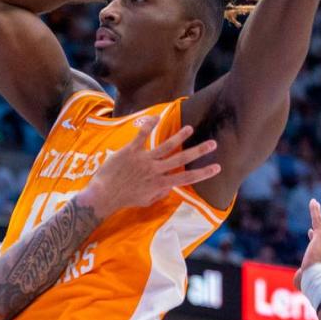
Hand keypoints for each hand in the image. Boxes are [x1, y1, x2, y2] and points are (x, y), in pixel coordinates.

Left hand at [82, 121, 219, 213]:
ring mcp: (143, 160)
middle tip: (213, 143)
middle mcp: (154, 171)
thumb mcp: (145, 201)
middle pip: (181, 159)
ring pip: (165, 146)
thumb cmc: (124, 199)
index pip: (186, 178)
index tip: (217, 167)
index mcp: (159, 184)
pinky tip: (157, 118)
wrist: (103, 195)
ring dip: (179, 136)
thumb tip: (170, 187)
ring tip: (190, 128)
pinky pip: (142, 136)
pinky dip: (150, 126)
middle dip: (199, 151)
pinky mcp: (130, 151)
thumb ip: (159, 194)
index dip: (203, 173)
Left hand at [293, 198, 320, 288]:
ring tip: (315, 204)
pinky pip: (317, 220)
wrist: (315, 278)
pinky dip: (315, 211)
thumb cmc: (309, 283)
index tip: (310, 232)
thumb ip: (302, 277)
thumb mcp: (304, 280)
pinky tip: (313, 202)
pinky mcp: (320, 236)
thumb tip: (299, 280)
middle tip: (317, 216)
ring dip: (318, 214)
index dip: (316, 238)